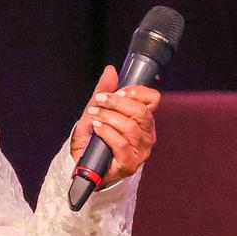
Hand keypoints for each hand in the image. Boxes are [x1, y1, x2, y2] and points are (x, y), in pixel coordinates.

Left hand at [70, 65, 160, 185]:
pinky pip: (120, 143)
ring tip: (94, 115)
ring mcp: (140, 151)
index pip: (153, 99)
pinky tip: (97, 129)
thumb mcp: (97, 111)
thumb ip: (104, 91)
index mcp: (144, 120)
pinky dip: (106, 132)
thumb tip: (111, 70)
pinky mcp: (129, 164)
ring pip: (130, 127)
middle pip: (141, 112)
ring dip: (108, 117)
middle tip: (99, 100)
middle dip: (117, 102)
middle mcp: (147, 135)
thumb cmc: (94, 138)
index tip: (118, 90)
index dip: (136, 91)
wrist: (83, 164)